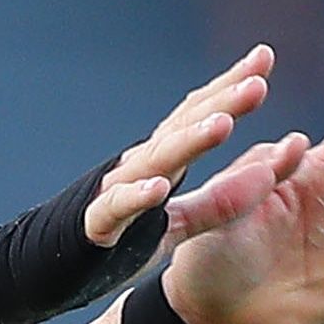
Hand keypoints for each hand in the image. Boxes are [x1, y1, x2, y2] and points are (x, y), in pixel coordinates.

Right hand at [83, 44, 274, 245]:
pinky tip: (158, 187)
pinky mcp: (97, 225)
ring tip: (223, 125)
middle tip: (258, 84)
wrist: (54, 266)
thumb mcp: (182, 221)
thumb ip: (223, 200)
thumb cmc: (122, 237)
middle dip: (220, 104)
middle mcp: (139, 165)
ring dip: (187, 142)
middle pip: (182, 128)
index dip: (228, 87)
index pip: (196, 114)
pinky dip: (136, 196)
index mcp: (162, 160)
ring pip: (154, 161)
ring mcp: (116, 191)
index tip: (264, 57)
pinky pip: (116, 208)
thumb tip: (269, 173)